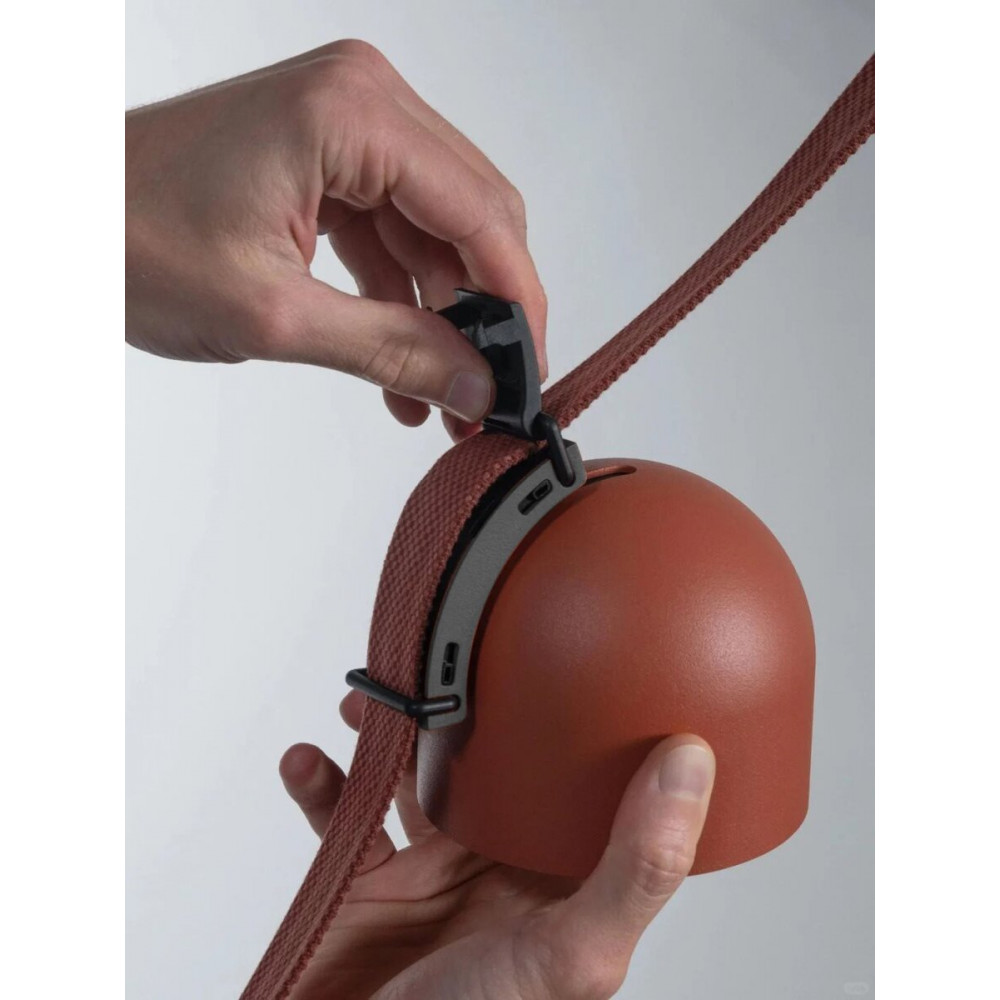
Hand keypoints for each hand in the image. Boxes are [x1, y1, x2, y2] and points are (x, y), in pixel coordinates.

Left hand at [125, 40, 546, 439]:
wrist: (59, 222)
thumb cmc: (129, 239)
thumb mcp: (274, 314)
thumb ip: (392, 350)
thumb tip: (475, 386)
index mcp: (352, 113)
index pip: (480, 213)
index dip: (517, 302)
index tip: (528, 371)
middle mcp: (362, 101)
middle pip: (473, 216)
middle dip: (487, 312)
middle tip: (491, 391)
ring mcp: (347, 126)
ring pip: (439, 232)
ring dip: (446, 316)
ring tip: (448, 398)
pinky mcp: (329, 159)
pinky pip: (395, 234)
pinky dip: (405, 300)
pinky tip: (407, 370)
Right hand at [278, 690, 714, 999]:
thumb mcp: (574, 952)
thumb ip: (636, 868)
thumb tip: (691, 762)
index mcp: (554, 875)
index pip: (581, 783)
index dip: (580, 723)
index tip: (568, 660)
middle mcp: (494, 864)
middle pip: (485, 764)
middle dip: (459, 712)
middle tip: (439, 662)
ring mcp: (428, 871)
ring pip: (410, 775)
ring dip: (384, 732)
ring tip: (365, 701)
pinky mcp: (364, 883)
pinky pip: (339, 813)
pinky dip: (319, 783)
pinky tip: (308, 762)